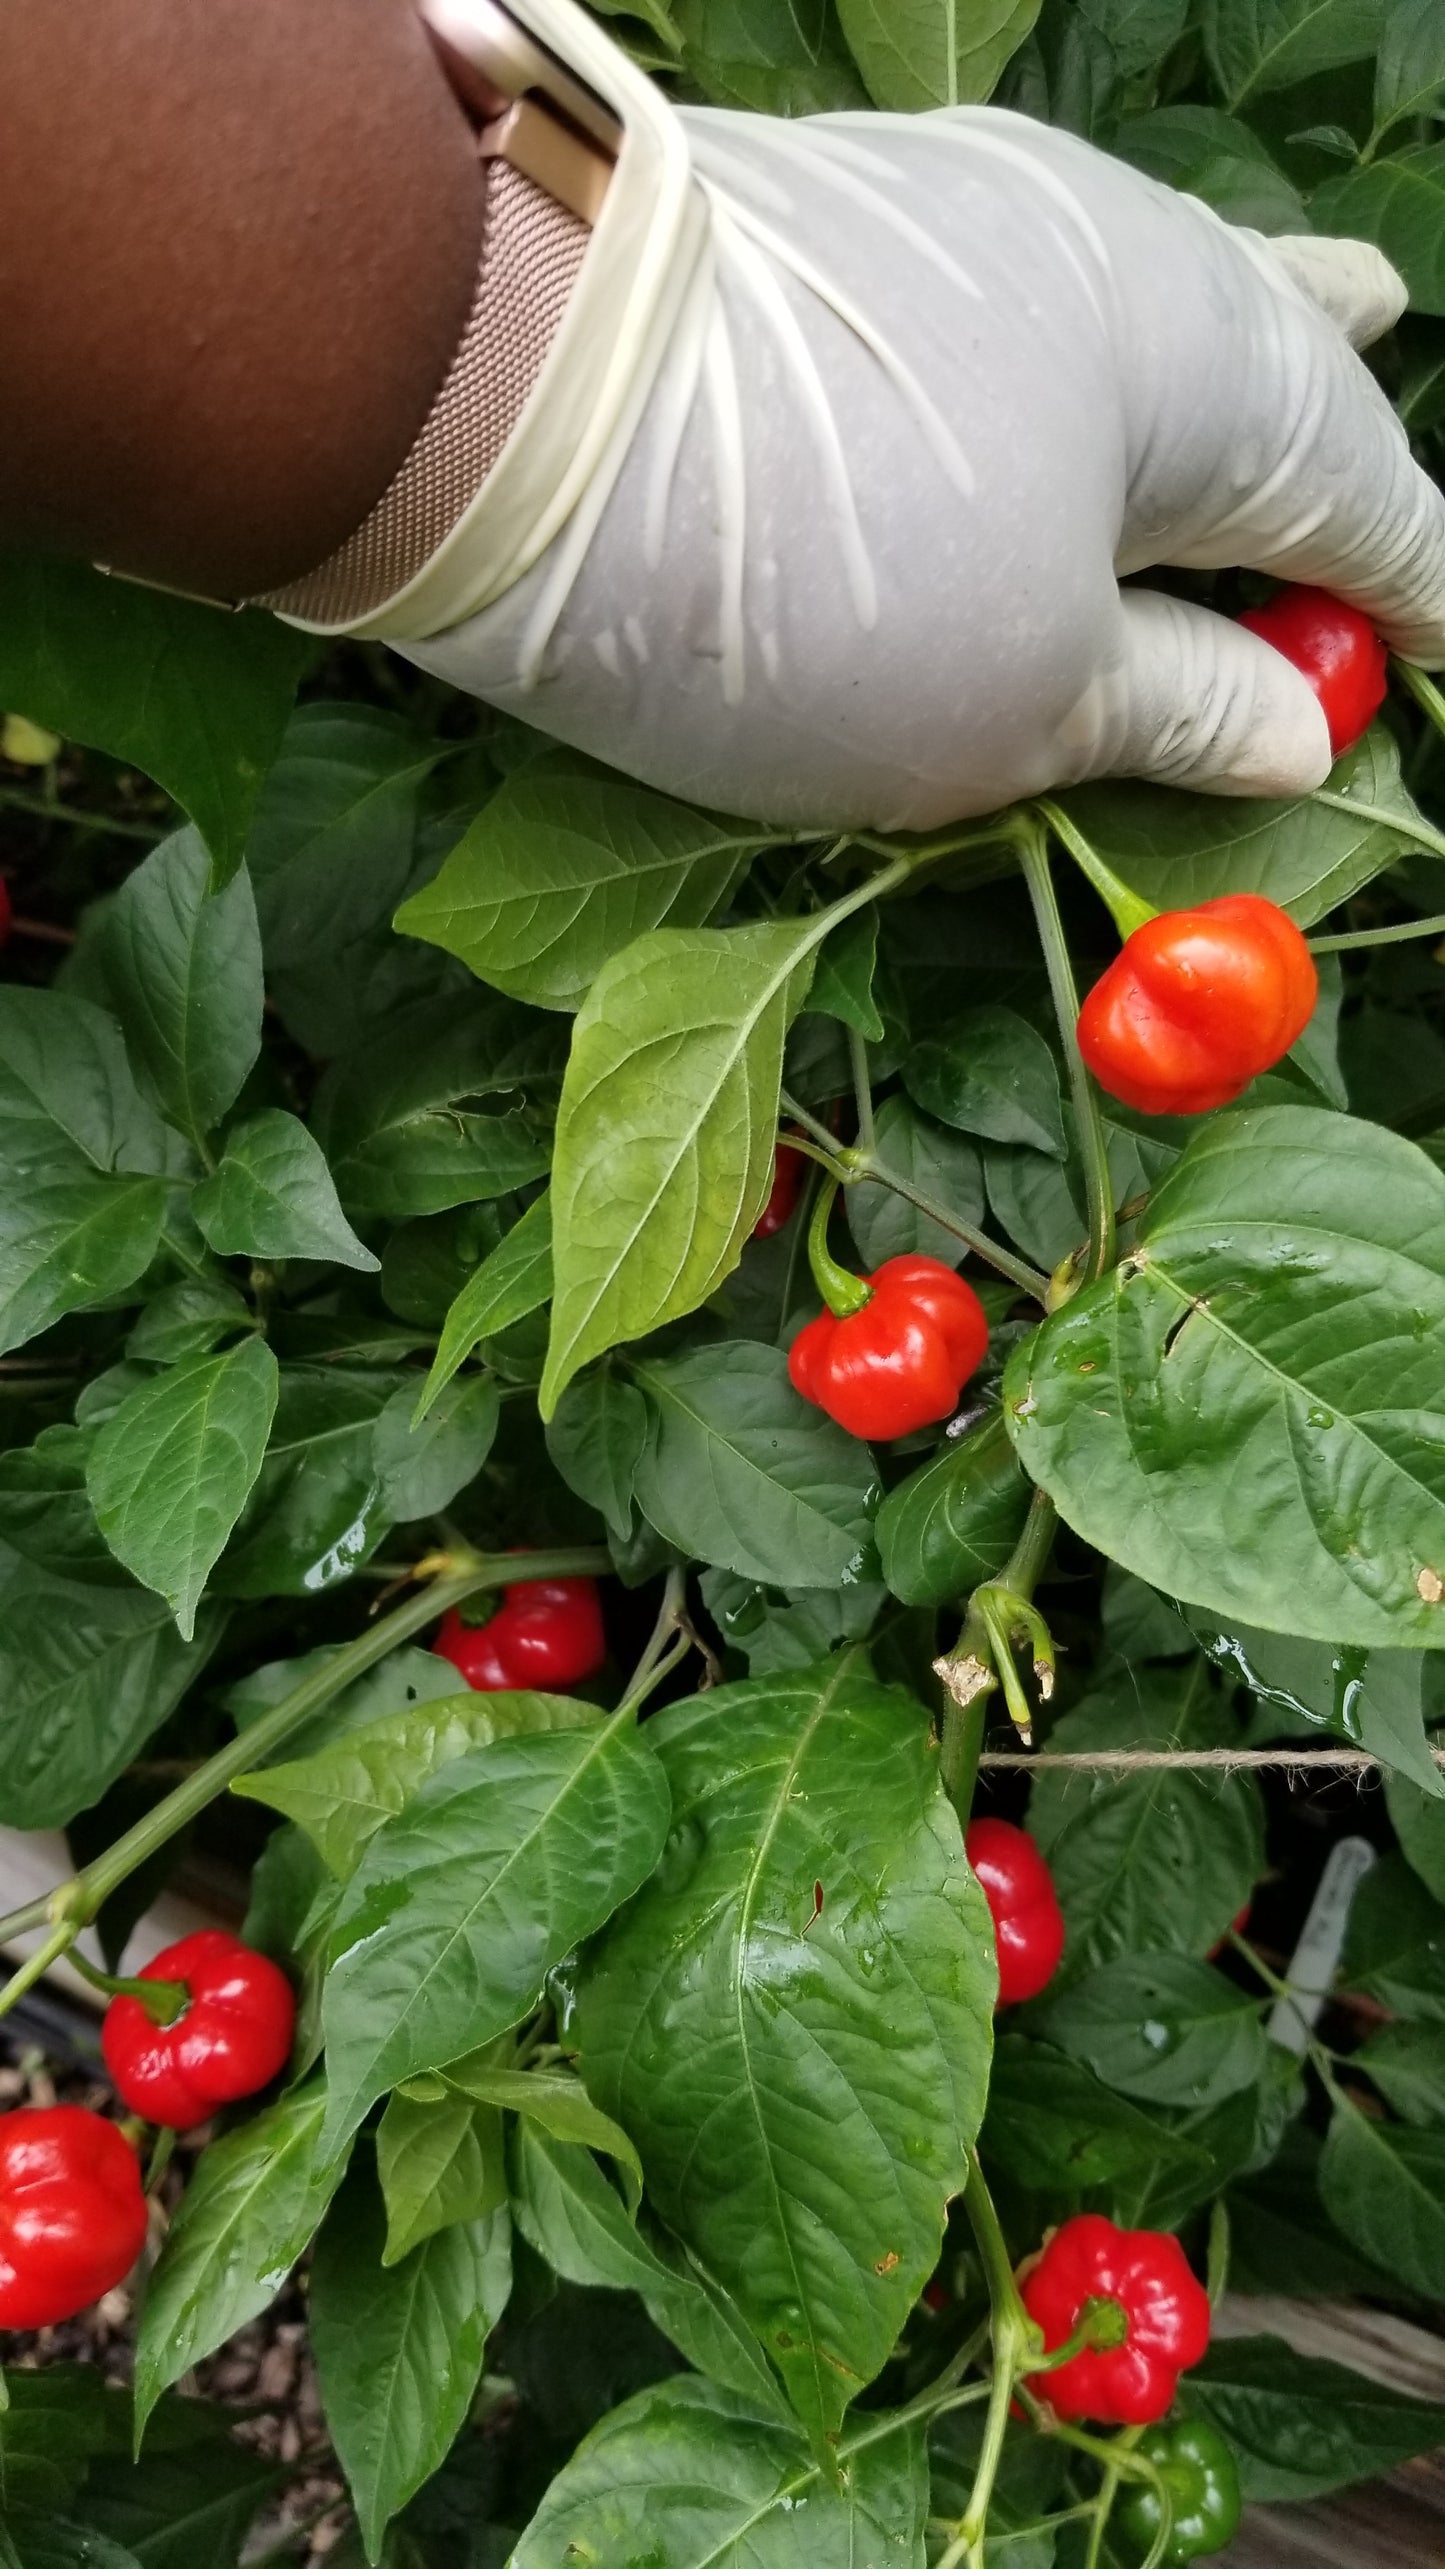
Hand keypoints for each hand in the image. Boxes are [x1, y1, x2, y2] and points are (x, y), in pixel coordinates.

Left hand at [402, 99, 1442, 830]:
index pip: (1372, 498)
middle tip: (1365, 414)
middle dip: (1334, 401)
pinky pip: (1019, 297)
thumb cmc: (820, 579)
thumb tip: (1292, 728)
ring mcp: (968, 217)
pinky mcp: (838, 229)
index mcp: (1216, 366)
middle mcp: (1114, 254)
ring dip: (1205, 352)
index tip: (1425, 671)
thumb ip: (1178, 708)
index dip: (1410, 603)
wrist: (509, 387)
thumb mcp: (1025, 704)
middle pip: (1281, 336)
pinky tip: (1038, 385)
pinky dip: (1064, 362)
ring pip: (1147, 288)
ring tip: (1244, 383)